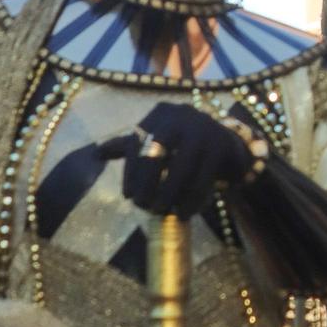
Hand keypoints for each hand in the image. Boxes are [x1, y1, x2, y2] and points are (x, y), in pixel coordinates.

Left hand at [100, 101, 259, 219]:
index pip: (137, 142)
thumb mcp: (158, 139)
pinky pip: (202, 178)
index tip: (129, 196)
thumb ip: (131, 146)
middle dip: (147, 183)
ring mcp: (203, 128)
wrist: (229, 143)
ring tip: (162, 211)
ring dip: (168, 194)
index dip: (131, 172)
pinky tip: (183, 213)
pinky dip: (191, 199)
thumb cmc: (184, 145)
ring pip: (179, 168)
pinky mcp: (221, 145)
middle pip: (156, 152)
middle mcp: (181, 115)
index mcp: (161, 113)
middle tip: (144, 206)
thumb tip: (97, 152)